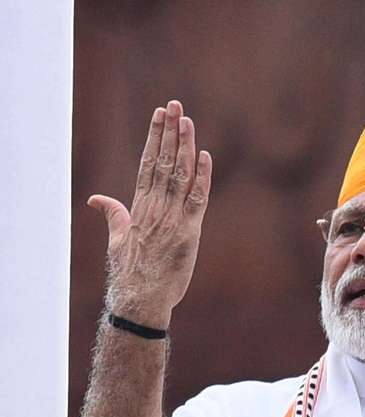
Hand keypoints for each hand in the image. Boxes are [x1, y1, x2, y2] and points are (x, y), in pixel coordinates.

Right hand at [88, 101, 211, 328]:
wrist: (140, 299)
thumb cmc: (130, 273)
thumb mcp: (117, 240)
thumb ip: (113, 215)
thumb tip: (95, 199)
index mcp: (139, 207)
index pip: (147, 163)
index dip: (154, 137)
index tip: (158, 115)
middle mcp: (155, 208)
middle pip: (163, 162)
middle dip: (169, 132)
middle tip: (175, 105)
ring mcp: (173, 219)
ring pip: (180, 176)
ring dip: (185, 146)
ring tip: (187, 121)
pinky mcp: (190, 232)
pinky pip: (198, 200)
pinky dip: (202, 178)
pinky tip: (204, 156)